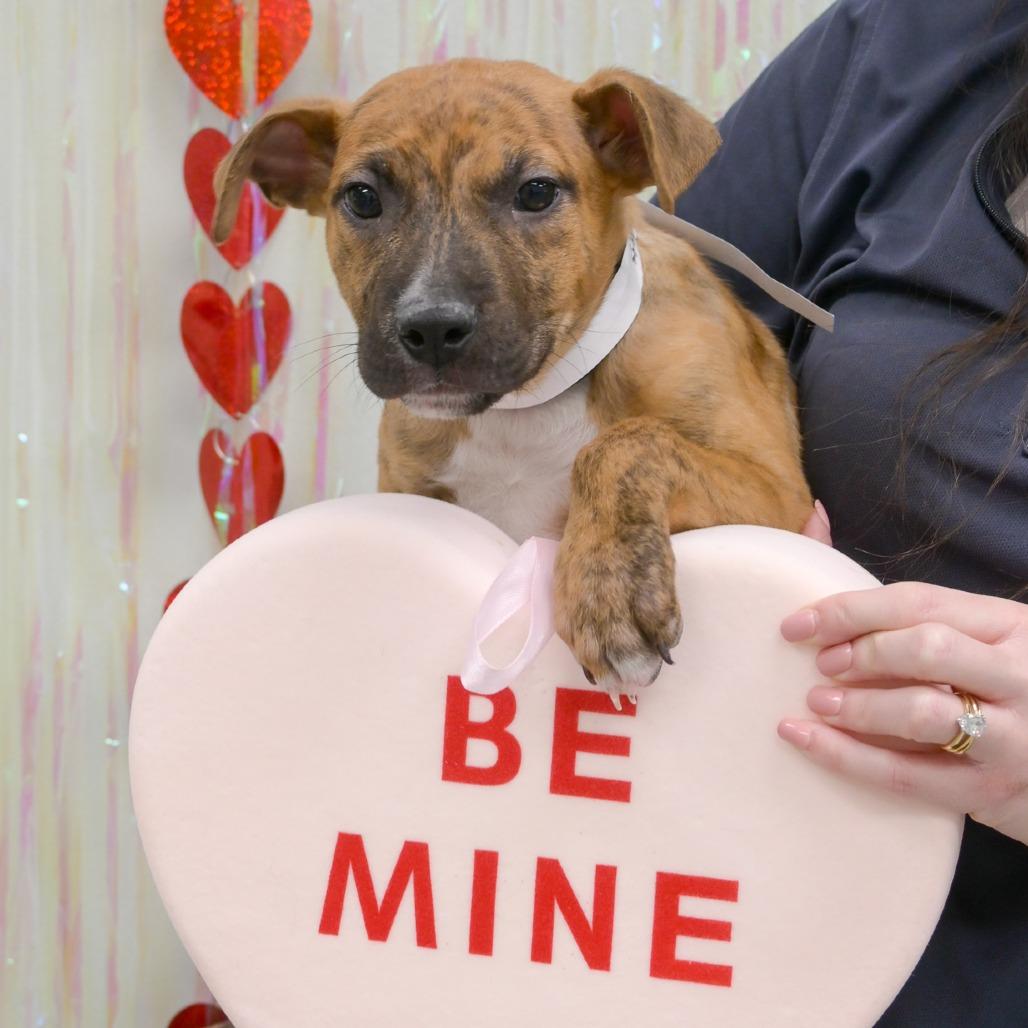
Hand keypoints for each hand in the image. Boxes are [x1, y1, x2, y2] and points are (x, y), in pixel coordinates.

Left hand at [778, 503, 1027, 845]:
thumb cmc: (992, 684)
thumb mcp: (968, 633)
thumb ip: (893, 591)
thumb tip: (815, 514)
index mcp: (1007, 624)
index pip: (921, 603)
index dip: (851, 610)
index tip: (797, 624)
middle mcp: (1017, 673)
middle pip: (928, 648)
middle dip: (863, 653)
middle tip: (822, 665)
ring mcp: (1011, 736)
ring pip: (924, 712)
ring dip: (858, 706)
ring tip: (816, 703)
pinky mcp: (989, 791)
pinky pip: (908, 775)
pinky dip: (846, 757)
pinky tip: (805, 740)